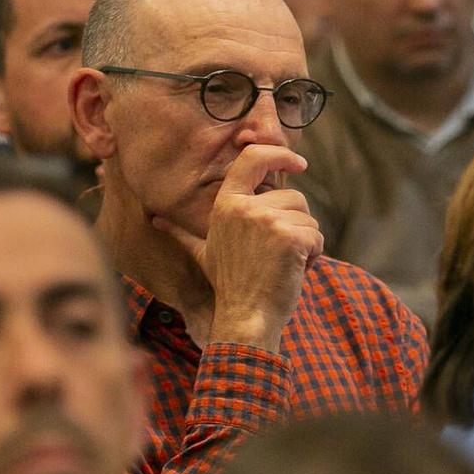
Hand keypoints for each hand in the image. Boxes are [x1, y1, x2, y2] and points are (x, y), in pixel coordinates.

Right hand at [153, 144, 321, 349]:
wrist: (244, 318)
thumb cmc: (229, 286)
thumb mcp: (203, 253)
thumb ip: (183, 232)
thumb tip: (156, 220)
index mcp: (226, 204)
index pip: (252, 158)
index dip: (279, 155)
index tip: (298, 163)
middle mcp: (246, 207)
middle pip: (294, 197)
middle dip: (296, 224)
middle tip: (276, 254)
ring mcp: (268, 221)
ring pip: (308, 219)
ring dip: (305, 244)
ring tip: (282, 264)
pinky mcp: (290, 237)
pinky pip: (317, 237)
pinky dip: (313, 256)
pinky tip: (293, 272)